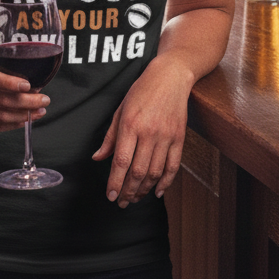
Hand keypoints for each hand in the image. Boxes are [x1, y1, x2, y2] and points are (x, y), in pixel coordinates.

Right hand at [0, 62, 48, 137]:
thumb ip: (2, 76)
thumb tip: (32, 85)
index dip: (9, 82)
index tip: (27, 84)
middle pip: (1, 100)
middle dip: (27, 101)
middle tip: (44, 100)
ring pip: (1, 116)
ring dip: (24, 115)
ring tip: (39, 111)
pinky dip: (13, 124)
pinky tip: (25, 120)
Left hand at [92, 56, 192, 207]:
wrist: (171, 76)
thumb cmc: (142, 91)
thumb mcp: (121, 109)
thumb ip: (110, 136)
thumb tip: (98, 158)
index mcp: (131, 124)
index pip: (121, 161)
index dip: (115, 182)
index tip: (111, 195)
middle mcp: (149, 132)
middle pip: (138, 171)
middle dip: (128, 191)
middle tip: (122, 202)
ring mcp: (166, 136)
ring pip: (155, 172)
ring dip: (144, 189)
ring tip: (135, 197)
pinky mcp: (179, 137)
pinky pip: (173, 165)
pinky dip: (165, 182)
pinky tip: (156, 191)